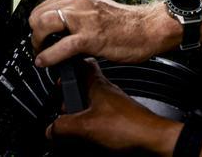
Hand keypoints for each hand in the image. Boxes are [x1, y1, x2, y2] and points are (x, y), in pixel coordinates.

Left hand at [29, 0, 174, 66]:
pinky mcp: (89, 36)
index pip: (43, 5)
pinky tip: (45, 62)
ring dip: (38, 43)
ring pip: (43, 25)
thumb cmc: (125, 23)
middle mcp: (78, 0)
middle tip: (40, 47)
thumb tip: (55, 31)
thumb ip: (74, 15)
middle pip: (38, 14)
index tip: (40, 36)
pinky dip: (48, 56)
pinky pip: (60, 46)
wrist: (148, 28)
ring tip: (42, 53)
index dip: (37, 24)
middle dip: (35, 33)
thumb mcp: (93, 10)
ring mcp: (83, 17)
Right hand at [46, 59, 180, 153]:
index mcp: (97, 83)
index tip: (57, 72)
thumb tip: (50, 128)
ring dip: (79, 111)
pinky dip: (89, 121)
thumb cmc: (128, 125)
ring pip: (90, 102)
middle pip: (82, 85)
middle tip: (61, 107)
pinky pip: (98, 115)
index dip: (68, 64)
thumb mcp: (86, 126)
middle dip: (69, 96)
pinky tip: (86, 133)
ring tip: (72, 123)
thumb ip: (63, 126)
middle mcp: (105, 90)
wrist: (151, 139)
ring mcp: (113, 103)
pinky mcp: (118, 117)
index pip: (82, 62)